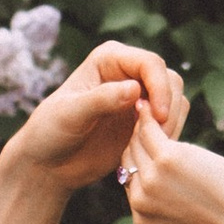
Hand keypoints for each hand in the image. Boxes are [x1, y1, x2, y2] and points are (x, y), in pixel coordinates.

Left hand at [0, 39, 188, 193]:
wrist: (48, 164)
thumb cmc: (50, 132)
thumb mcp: (70, 114)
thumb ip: (101, 100)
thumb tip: (135, 89)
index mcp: (110, 59)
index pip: (150, 64)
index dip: (160, 88)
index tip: (160, 117)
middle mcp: (128, 73)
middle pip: (169, 80)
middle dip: (168, 108)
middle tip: (156, 138)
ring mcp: (138, 97)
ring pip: (175, 101)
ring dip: (170, 124)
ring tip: (149, 147)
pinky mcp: (143, 121)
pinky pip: (170, 124)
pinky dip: (166, 137)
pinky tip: (146, 153)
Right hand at [120, 98, 223, 223]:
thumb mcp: (187, 215)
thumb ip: (169, 203)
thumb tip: (168, 184)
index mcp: (142, 220)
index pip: (132, 182)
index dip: (140, 161)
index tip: (145, 142)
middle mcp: (140, 202)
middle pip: (129, 161)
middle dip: (136, 139)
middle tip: (142, 118)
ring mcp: (150, 180)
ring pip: (136, 143)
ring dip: (141, 123)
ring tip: (146, 104)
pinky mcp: (165, 159)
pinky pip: (148, 130)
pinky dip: (148, 114)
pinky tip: (149, 100)